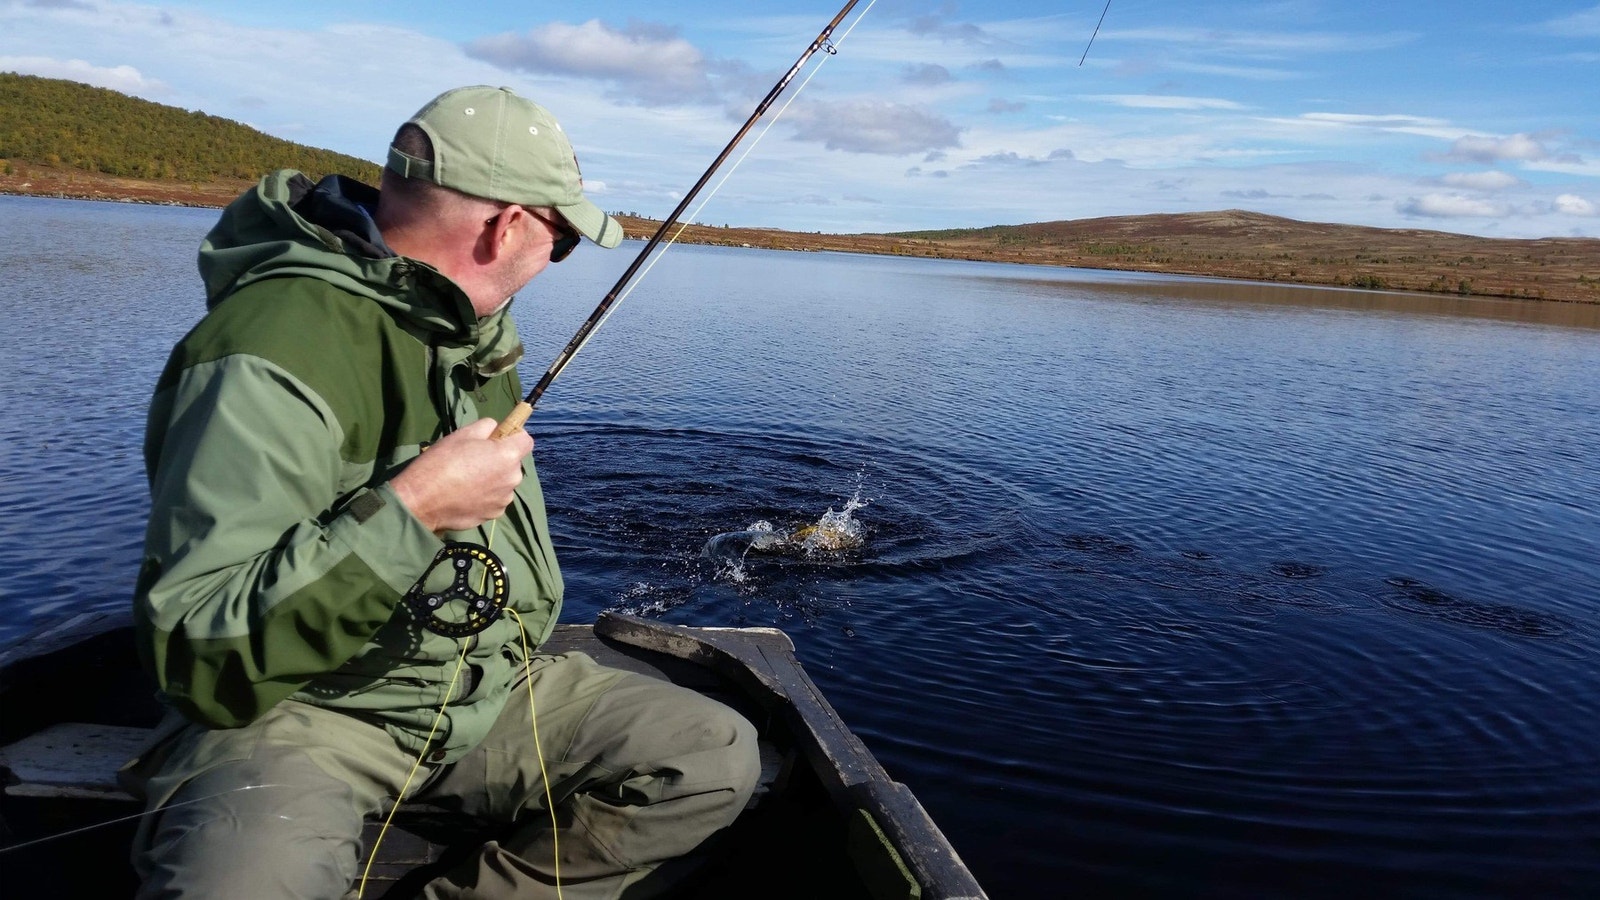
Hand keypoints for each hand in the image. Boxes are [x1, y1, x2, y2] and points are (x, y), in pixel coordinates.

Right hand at [390, 418, 533, 532]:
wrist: (423, 500)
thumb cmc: (442, 462)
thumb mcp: (462, 434)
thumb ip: (486, 426)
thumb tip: (496, 428)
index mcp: (508, 455)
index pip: (526, 440)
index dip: (514, 436)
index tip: (498, 438)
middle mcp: (513, 478)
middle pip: (514, 463)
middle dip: (500, 459)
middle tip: (474, 459)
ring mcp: (504, 499)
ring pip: (504, 482)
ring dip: (493, 479)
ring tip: (467, 480)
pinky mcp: (494, 515)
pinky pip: (495, 499)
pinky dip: (486, 496)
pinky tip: (466, 495)